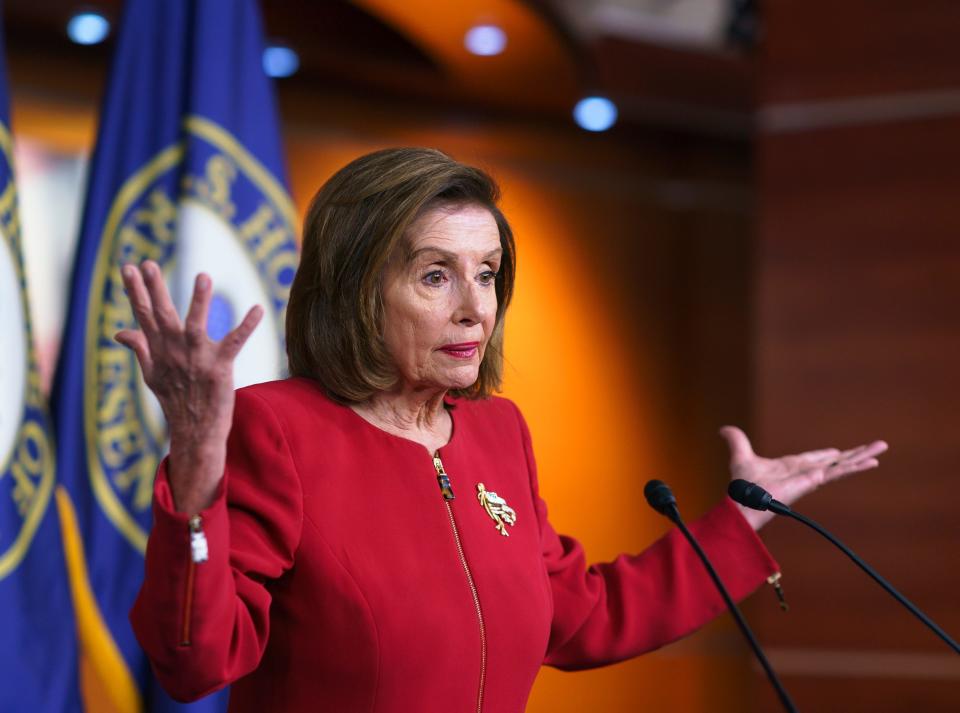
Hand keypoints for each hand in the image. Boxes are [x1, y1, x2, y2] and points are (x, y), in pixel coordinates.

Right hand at [114, 260, 262, 513]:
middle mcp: (175, 351)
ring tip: (203, 275)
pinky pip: (234, 343)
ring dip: (200, 301)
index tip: (128, 267)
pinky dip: (246, 326)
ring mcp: (197, 359)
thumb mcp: (151, 374)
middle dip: (155, 289)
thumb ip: (139, 348)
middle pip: (162, 315)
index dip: (136, 291)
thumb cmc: (175, 400)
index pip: (144, 315)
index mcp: (159, 350)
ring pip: (197, 325)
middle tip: (148, 264)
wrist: (195, 431)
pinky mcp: (220, 368)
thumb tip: (119, 332)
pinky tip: (257, 308)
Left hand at [719, 426, 887, 529]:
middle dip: (853, 455)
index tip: (839, 451)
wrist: (744, 502)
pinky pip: (839, 472)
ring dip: (862, 457)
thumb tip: (723, 428)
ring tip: (882, 448)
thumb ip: (736, 441)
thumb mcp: (740, 455)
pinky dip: (856, 467)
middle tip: (875, 447)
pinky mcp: (815, 481)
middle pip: (835, 461)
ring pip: (842, 465)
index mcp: (791, 466)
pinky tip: (872, 462)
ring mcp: (812, 477)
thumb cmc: (743, 485)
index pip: (814, 458)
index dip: (827, 454)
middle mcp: (805, 472)